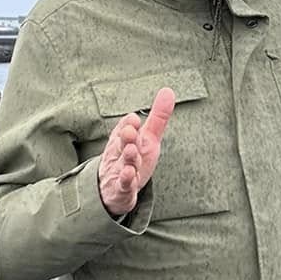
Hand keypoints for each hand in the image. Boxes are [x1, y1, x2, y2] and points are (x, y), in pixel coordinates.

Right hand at [98, 87, 176, 218]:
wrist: (112, 189)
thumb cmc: (133, 158)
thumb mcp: (148, 138)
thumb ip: (158, 117)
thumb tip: (168, 90)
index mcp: (125, 138)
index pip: (125, 127)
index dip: (129, 124)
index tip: (134, 119)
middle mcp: (120, 153)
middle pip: (122, 144)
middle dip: (126, 137)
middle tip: (131, 131)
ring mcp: (119, 171)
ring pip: (123, 164)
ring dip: (127, 157)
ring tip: (131, 151)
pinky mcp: (121, 189)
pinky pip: (123, 185)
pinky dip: (125, 180)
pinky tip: (129, 175)